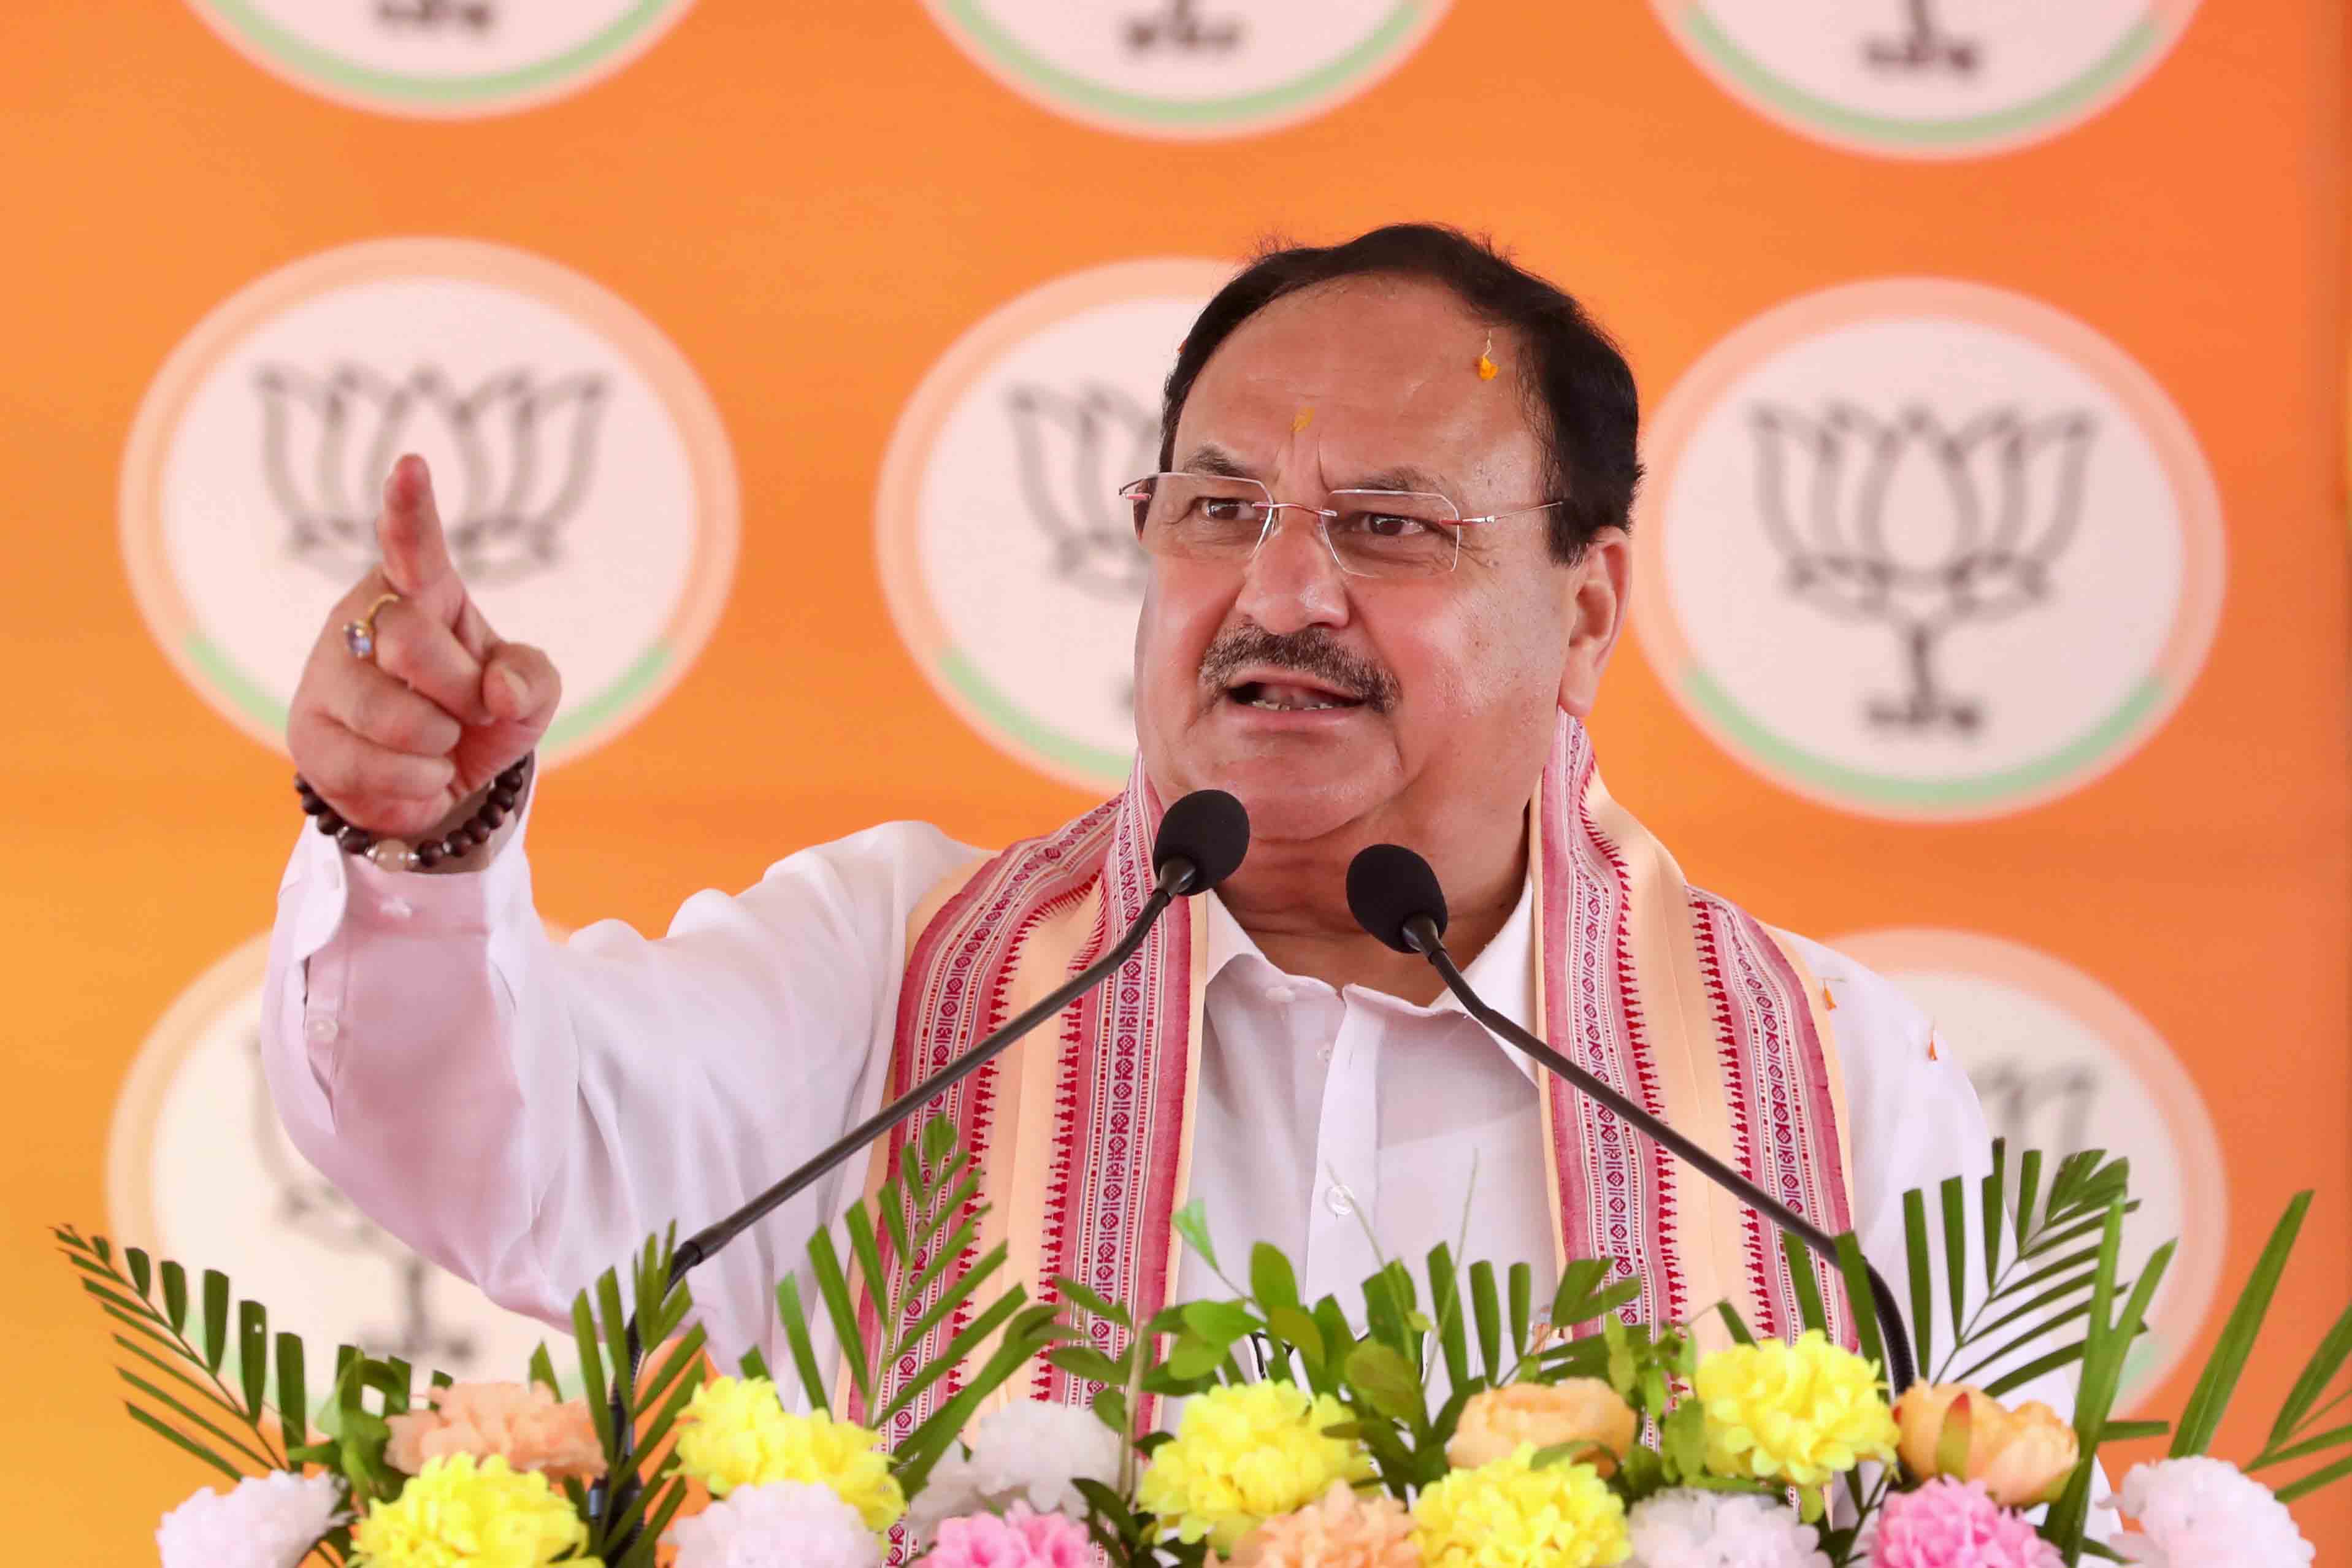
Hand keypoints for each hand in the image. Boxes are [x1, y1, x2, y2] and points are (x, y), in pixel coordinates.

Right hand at [287, 455, 561, 838]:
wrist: (437, 781)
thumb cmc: (481, 713)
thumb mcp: (528, 693)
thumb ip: (532, 680)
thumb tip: (500, 692)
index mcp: (420, 591)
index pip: (413, 545)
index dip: (410, 509)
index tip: (413, 465)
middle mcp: (362, 618)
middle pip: (411, 643)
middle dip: (460, 691)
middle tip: (470, 709)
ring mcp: (327, 674)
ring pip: (391, 714)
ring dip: (438, 744)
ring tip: (438, 745)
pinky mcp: (306, 733)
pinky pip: (370, 767)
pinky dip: (414, 784)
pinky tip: (413, 775)